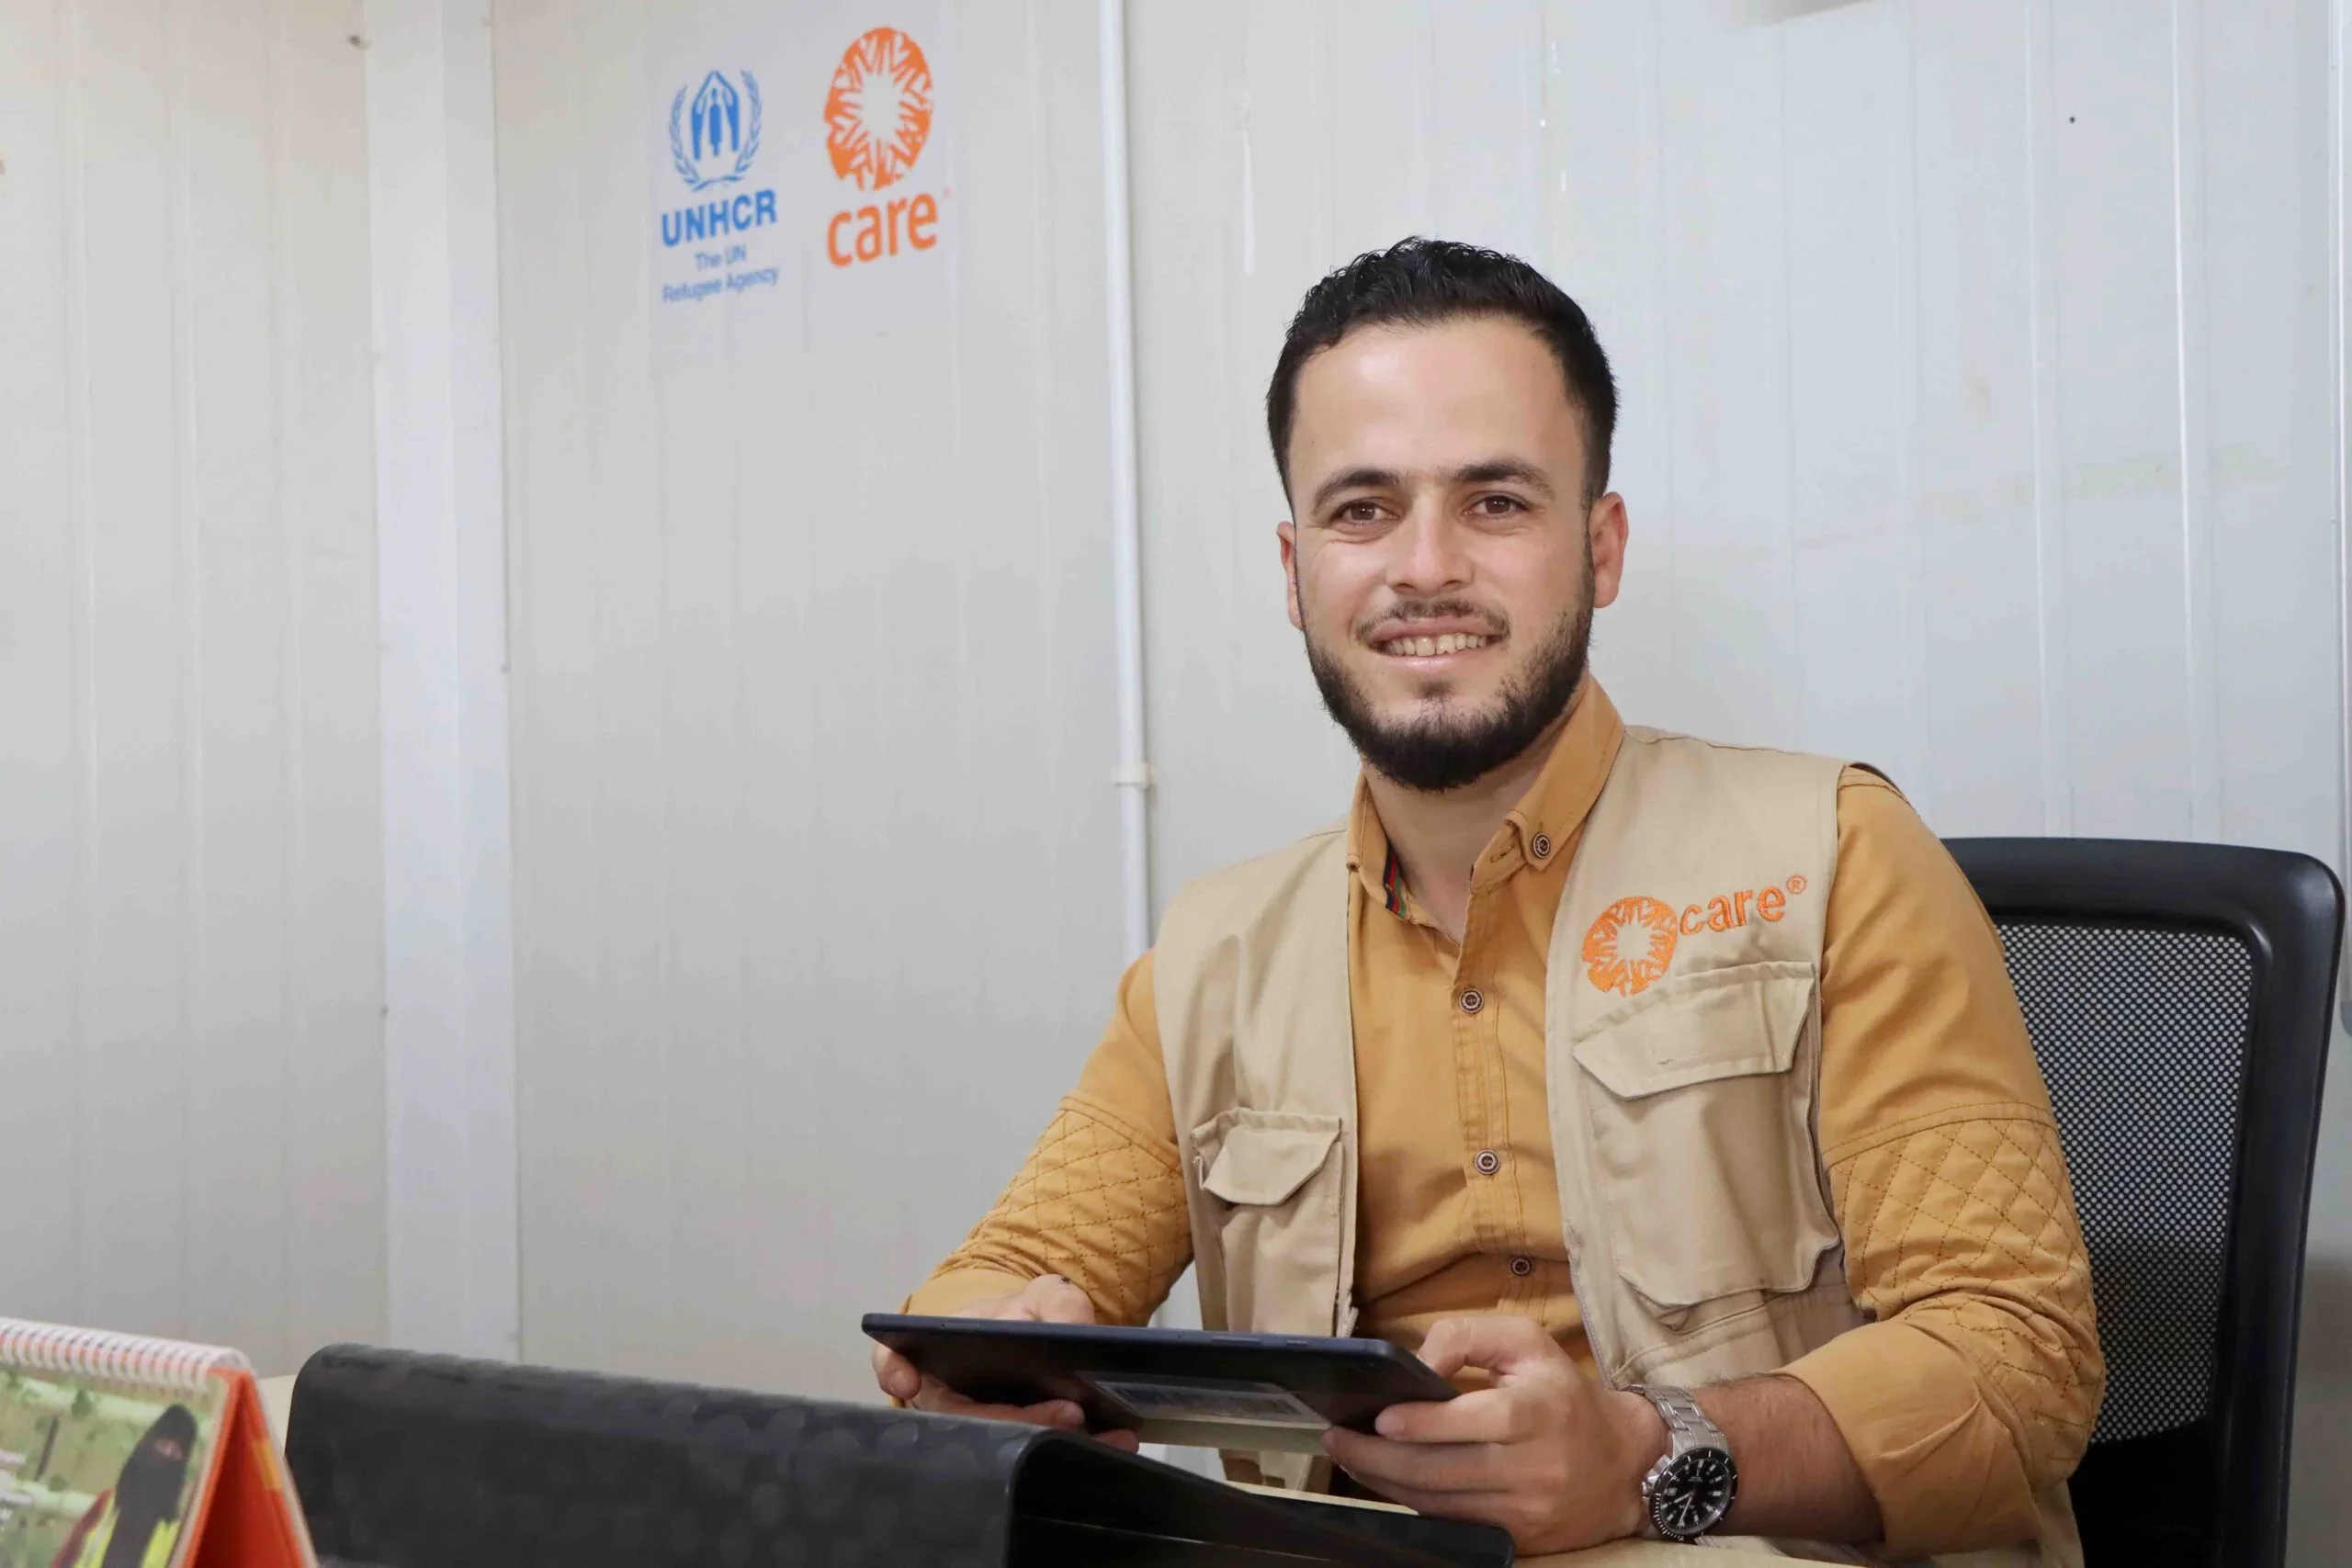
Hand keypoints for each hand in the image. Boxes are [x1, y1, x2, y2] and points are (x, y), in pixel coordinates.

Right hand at [870, 1276, 1139, 1451]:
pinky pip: (1052, 1460)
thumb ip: (1056, 1301)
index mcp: (936, 1355)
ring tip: (1113, 1433)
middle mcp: (949, 1398)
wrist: (1050, 1341)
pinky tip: (1122, 1441)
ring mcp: (987, 1428)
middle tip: (1071, 1413)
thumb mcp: (1041, 1295)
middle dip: (1021, 1421)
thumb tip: (1072, 1327)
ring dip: (1063, 1442)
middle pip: (971, 1418)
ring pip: (1012, 1443)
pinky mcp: (1030, 1445)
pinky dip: (1088, 1451)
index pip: (895, 1361)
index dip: (895, 1371)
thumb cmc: (1024, 1318)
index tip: (907, 1381)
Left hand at [1321, 1315, 1666, 1554]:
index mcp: (1534, 1412)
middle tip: (1337, 1438)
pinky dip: (1415, 1504)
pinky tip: (1388, 1483)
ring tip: (1351, 1457)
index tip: (1377, 1416)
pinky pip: (1453, 1524)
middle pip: (1440, 1471)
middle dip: (1378, 1457)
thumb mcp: (1524, 1341)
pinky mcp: (1518, 1539)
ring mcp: (1524, 1512)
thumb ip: (1464, 1337)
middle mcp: (1532, 1468)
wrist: (1622, 1462)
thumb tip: (1416, 1366)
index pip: (1466, 1423)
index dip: (1417, 1423)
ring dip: (1385, 1483)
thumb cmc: (1562, 1392)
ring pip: (1439, 1504)